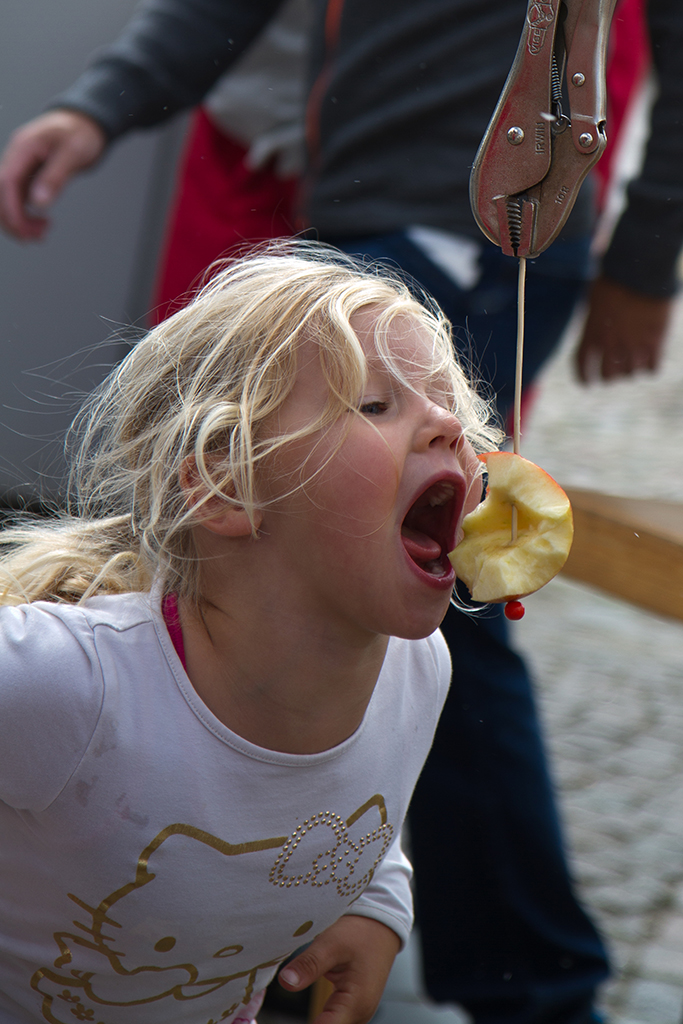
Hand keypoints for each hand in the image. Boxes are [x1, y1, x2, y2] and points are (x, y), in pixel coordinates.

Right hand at [0, 109, 106, 239]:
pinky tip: (42, 223)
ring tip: (43, 233)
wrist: (84, 123)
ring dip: (19, 220)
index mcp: (23, 148)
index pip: (6, 182)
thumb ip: (56, 176)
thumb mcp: (73, 153)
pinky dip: (26, 215)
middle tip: (36, 238)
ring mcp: (20, 167)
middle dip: (13, 220)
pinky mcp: (28, 176)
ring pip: (7, 199)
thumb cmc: (81, 133)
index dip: (11, 209)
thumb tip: (38, 203)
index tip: (25, 231)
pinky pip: (18, 199)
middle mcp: (16, 158)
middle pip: (0, 194)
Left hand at [278, 914, 400, 1022]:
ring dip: (314, 1020)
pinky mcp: (352, 1007)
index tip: (279, 1022)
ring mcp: (357, 1012)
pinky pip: (334, 1019)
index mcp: (356, 1003)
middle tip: (282, 1001)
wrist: (380, 925)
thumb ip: (309, 964)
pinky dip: (321, 1016)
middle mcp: (359, 1014)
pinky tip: (307, 1002)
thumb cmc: (360, 931)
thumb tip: (286, 982)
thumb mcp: (331, 943)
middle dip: (307, 1023)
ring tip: (296, 989)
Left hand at [575, 275, 672, 382]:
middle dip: (610, 376)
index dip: (583, 378)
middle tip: (614, 372)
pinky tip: (651, 361)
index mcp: (592, 333)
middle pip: (608, 376)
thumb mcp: (593, 298)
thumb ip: (592, 317)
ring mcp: (633, 345)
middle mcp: (610, 344)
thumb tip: (592, 322)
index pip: (581, 365)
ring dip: (631, 370)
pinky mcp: (655, 343)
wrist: (640, 270)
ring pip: (630, 374)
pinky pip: (652, 369)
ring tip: (634, 361)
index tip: (587, 384)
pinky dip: (650, 367)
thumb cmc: (613, 277)